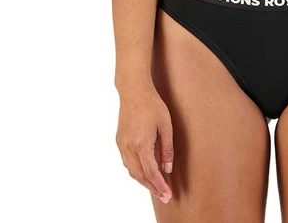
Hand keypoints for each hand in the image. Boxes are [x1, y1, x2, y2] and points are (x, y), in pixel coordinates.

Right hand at [116, 88, 174, 203]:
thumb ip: (166, 149)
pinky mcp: (119, 141)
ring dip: (143, 181)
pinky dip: (136, 171)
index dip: (159, 186)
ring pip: (131, 171)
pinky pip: (127, 162)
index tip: (168, 195)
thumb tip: (167, 169)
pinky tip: (144, 172)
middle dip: (152, 188)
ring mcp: (122, 145)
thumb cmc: (152, 105)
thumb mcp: (166, 126)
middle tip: (164, 196)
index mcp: (141, 144)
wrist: (134, 91)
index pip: (151, 172)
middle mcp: (129, 147)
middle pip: (140, 176)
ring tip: (156, 187)